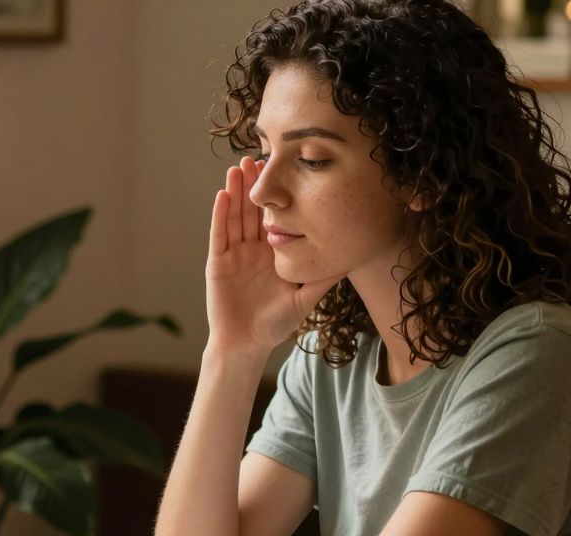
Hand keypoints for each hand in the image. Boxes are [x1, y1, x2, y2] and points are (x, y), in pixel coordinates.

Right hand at [205, 156, 342, 356]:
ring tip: (239, 167)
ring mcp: (234, 254)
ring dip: (236, 191)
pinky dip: (220, 214)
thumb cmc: (275, 324)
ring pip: (235, 215)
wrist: (246, 344)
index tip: (285, 170)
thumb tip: (353, 256)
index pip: (275, 216)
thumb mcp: (306, 296)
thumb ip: (326, 277)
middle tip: (258, 156)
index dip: (278, 194)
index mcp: (272, 252)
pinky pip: (219, 233)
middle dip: (254, 184)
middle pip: (252, 210)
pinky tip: (223, 194)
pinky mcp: (217, 262)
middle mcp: (252, 249)